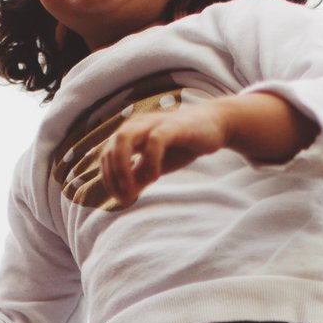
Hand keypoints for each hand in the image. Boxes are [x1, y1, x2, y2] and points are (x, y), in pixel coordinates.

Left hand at [98, 93, 316, 209]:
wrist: (215, 125)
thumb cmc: (182, 145)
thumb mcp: (156, 165)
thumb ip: (139, 177)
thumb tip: (122, 196)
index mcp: (131, 134)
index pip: (107, 155)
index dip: (108, 179)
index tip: (120, 199)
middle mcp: (138, 125)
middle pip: (112, 146)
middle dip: (113, 175)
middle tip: (125, 197)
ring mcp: (155, 124)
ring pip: (125, 138)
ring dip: (123, 166)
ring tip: (134, 188)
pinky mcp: (173, 126)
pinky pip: (154, 140)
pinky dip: (150, 161)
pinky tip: (155, 177)